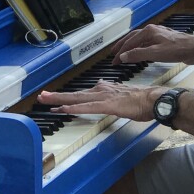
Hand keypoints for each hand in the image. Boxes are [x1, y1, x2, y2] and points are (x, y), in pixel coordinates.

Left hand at [37, 81, 163, 120]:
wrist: (153, 99)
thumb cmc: (140, 99)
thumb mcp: (121, 93)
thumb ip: (110, 90)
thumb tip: (102, 85)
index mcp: (103, 89)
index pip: (80, 93)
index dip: (65, 95)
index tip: (52, 96)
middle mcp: (100, 91)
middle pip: (73, 94)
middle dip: (56, 96)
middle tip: (41, 96)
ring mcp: (102, 97)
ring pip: (76, 98)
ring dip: (60, 99)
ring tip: (46, 100)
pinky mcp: (107, 105)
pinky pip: (87, 107)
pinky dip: (74, 107)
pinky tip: (64, 109)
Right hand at [110, 24, 190, 64]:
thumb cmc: (177, 50)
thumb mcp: (155, 53)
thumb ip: (138, 54)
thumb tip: (123, 56)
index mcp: (148, 31)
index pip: (129, 42)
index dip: (120, 52)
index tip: (113, 62)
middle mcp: (152, 30)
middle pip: (132, 37)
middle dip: (122, 46)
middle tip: (113, 54)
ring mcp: (158, 34)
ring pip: (140, 39)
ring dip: (131, 46)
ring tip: (124, 53)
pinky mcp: (164, 40)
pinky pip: (147, 43)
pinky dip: (140, 48)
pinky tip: (141, 52)